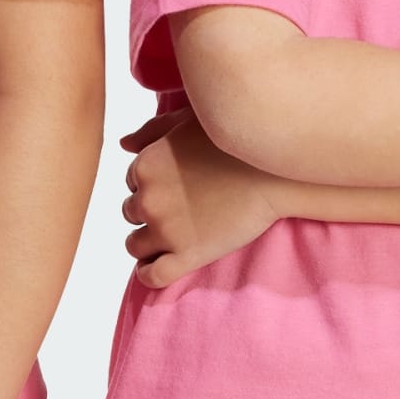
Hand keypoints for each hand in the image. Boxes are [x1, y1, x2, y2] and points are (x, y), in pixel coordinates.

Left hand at [119, 108, 281, 287]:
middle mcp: (148, 199)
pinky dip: (149, 274)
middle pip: (131, 212)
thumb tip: (124, 143)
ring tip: (168, 238)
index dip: (152, 185)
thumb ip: (151, 131)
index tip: (175, 186)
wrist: (275, 172)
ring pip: (134, 245)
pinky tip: (158, 266)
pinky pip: (152, 276)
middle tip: (178, 209)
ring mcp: (166, 231)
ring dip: (146, 242)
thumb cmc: (233, 140)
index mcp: (145, 166)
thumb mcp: (186, 122)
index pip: (132, 182)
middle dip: (150, 211)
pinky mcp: (187, 256)